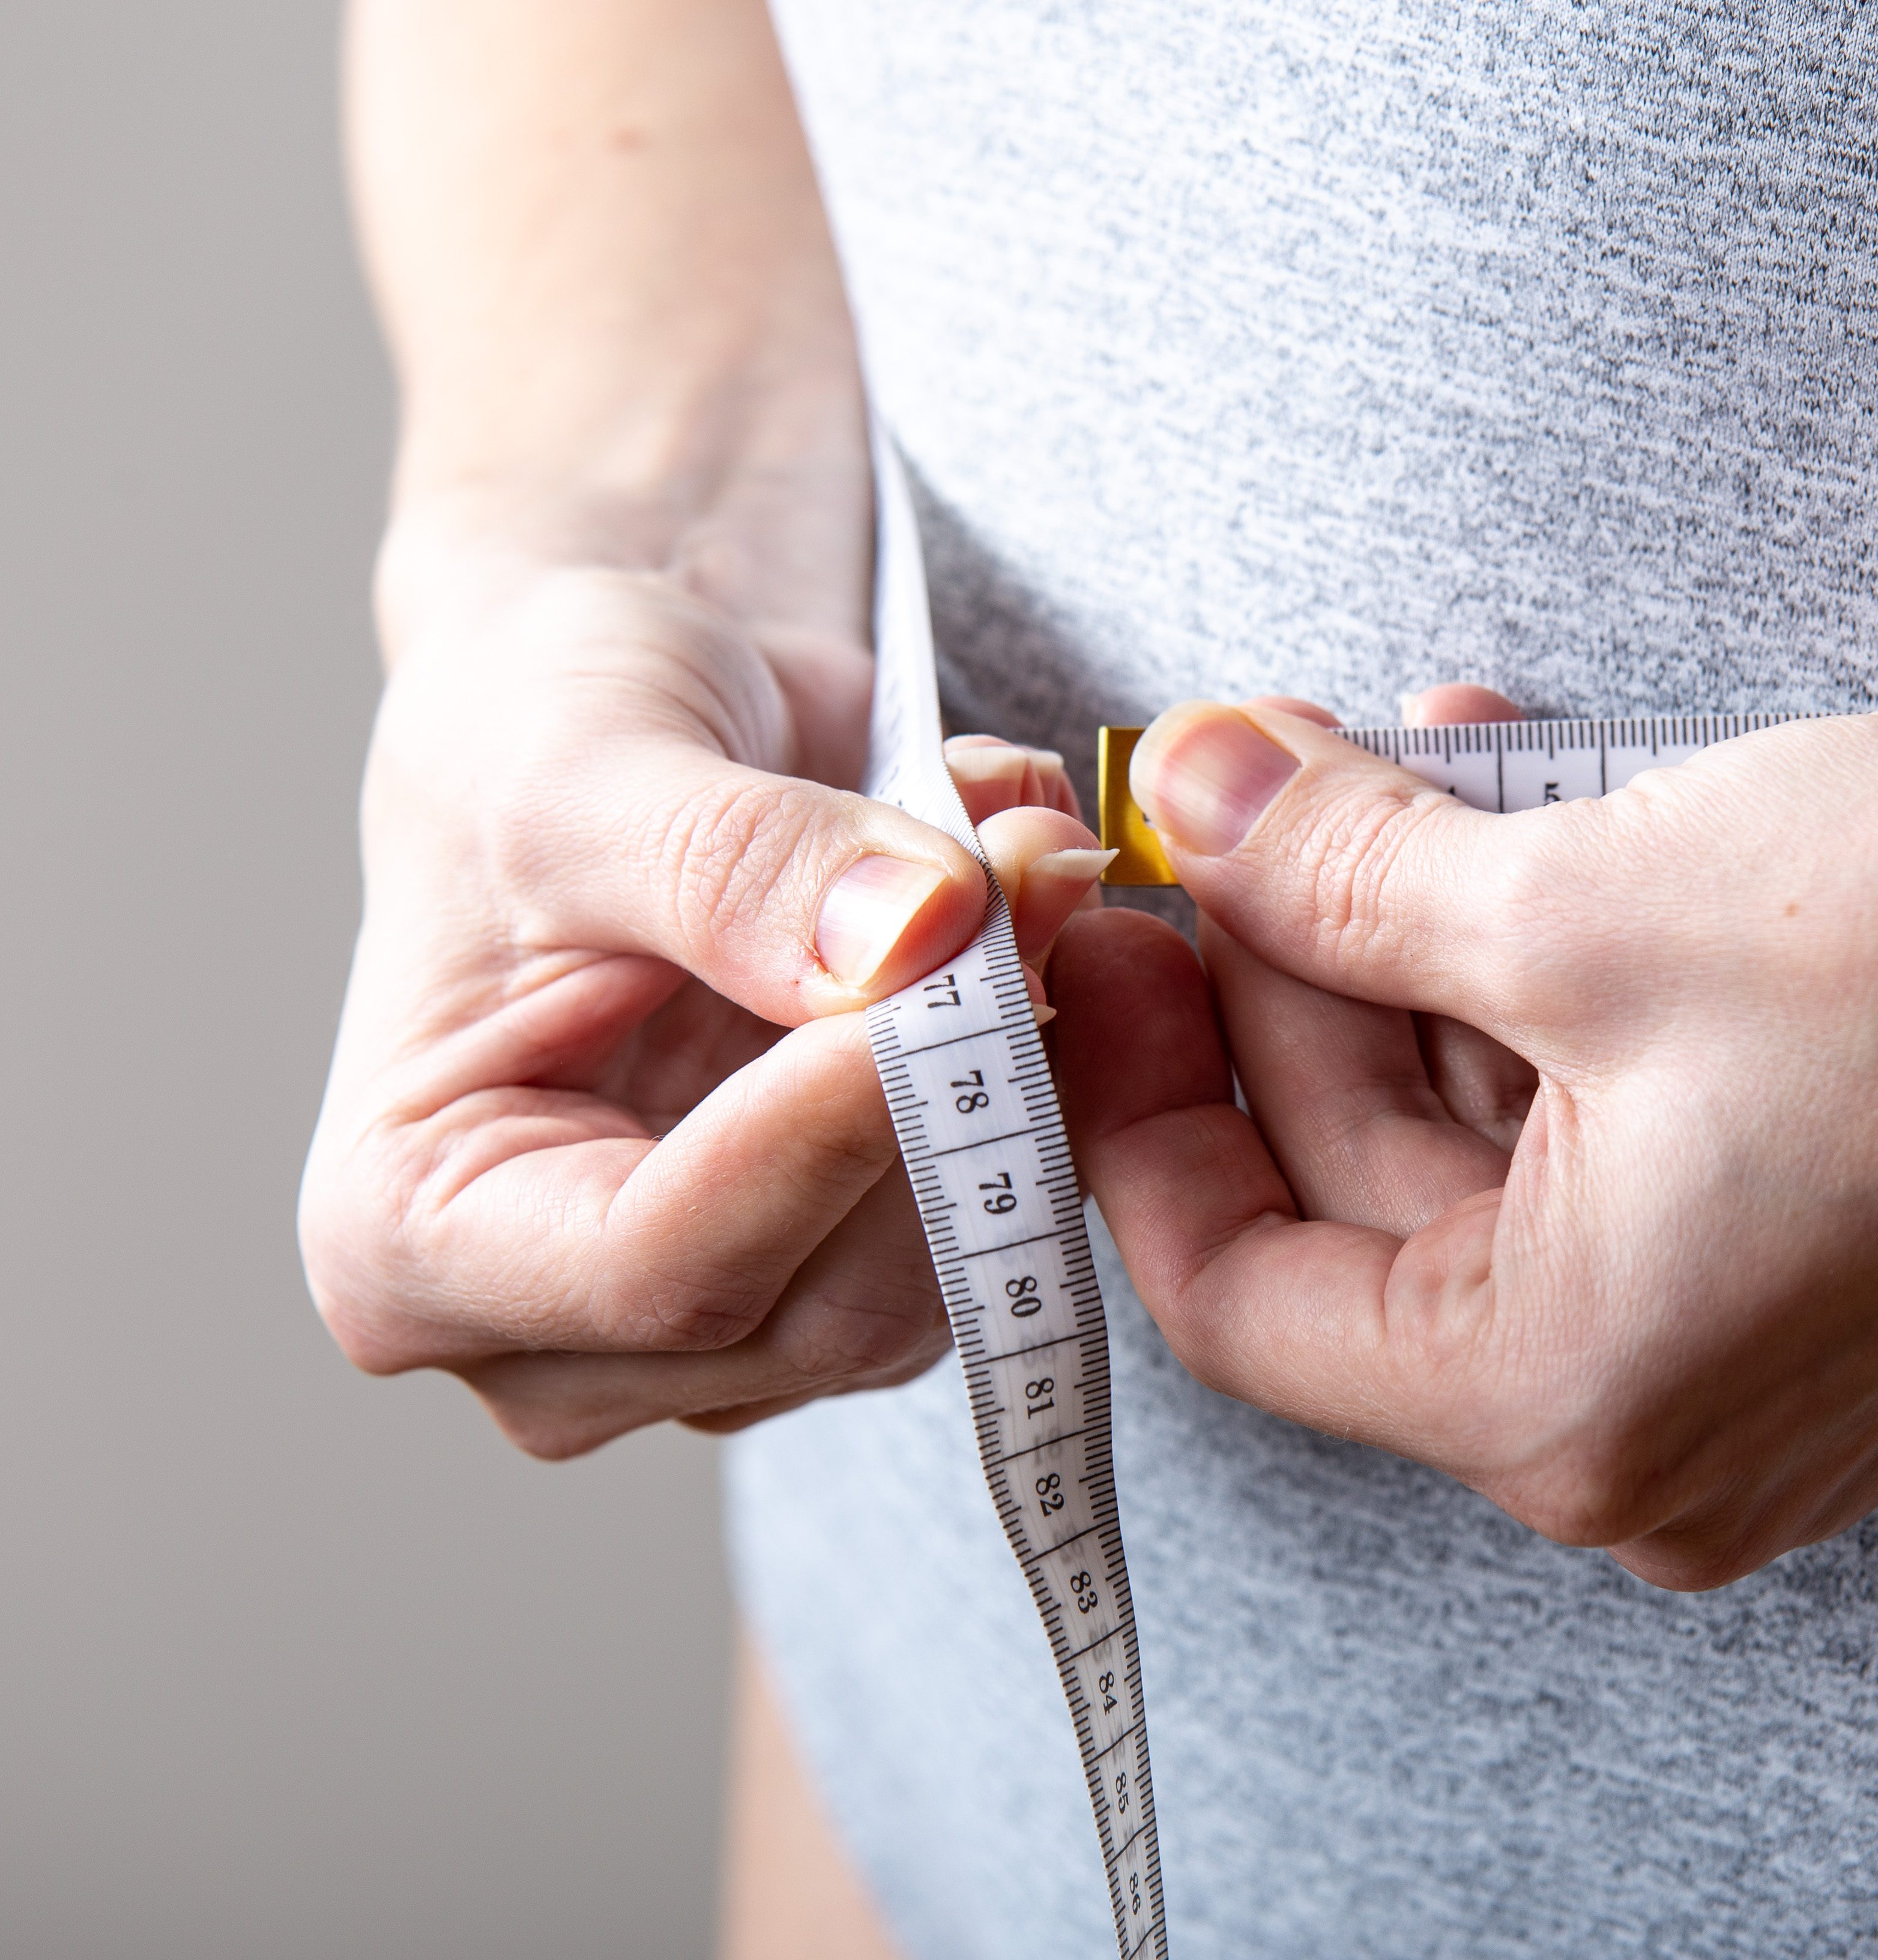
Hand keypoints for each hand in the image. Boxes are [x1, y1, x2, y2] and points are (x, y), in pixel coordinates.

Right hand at [299, 554, 1109, 1456]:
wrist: (621, 713)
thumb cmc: (532, 736)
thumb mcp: (587, 759)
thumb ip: (739, 863)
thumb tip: (915, 938)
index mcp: (411, 1241)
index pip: (658, 1269)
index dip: (825, 1133)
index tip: (945, 964)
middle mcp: (565, 1335)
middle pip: (828, 1302)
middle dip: (955, 1085)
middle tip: (1033, 863)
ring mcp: (727, 1327)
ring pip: (948, 1277)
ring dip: (1030, 1065)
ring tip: (1023, 860)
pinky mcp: (862, 1273)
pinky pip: (1008, 1223)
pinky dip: (1055, 1070)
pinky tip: (1028, 928)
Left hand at [1046, 685, 1877, 1587]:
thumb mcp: (1577, 899)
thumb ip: (1338, 874)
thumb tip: (1192, 795)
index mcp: (1564, 1406)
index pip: (1236, 1288)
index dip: (1141, 1098)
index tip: (1099, 939)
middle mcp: (1649, 1446)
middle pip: (1363, 1209)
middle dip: (1290, 987)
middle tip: (1232, 799)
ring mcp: (1743, 1380)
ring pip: (1485, 1167)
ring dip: (1418, 965)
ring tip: (1377, 770)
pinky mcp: (1809, 1286)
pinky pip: (1602, 1158)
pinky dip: (1541, 1005)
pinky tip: (1514, 822)